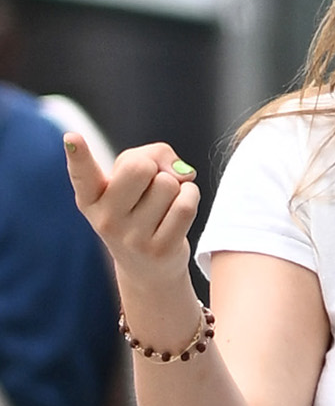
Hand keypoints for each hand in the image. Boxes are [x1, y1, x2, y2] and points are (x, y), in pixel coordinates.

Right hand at [64, 137, 200, 308]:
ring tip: (164, 203)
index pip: (82, 174)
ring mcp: (132, 239)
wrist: (148, 266)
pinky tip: (182, 205)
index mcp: (90, 199)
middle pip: (140, 167)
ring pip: (168, 184)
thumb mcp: (133, 178)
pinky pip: (185, 205)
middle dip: (155, 167)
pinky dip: (191, 196)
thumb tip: (180, 171)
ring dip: (176, 186)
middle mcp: (105, 219)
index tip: (72, 139)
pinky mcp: (160, 250)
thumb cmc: (139, 208)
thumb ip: (152, 155)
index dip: (78, 154)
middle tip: (152, 185)